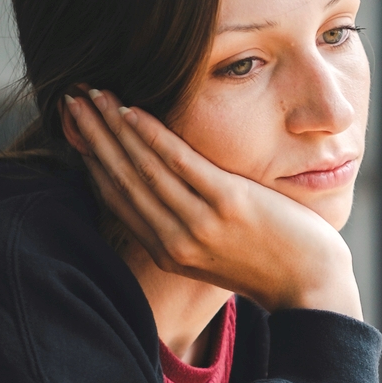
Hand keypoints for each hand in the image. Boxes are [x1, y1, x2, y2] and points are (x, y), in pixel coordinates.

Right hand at [64, 90, 362, 317]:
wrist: (311, 286)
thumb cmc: (272, 263)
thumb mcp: (216, 251)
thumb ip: (187, 226)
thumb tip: (169, 196)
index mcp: (168, 251)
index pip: (116, 199)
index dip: (91, 160)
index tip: (74, 129)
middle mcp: (174, 240)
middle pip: (120, 179)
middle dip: (91, 136)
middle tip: (70, 100)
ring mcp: (200, 223)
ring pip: (142, 168)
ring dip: (112, 127)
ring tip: (92, 95)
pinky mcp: (227, 205)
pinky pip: (180, 163)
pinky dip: (152, 135)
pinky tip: (132, 110)